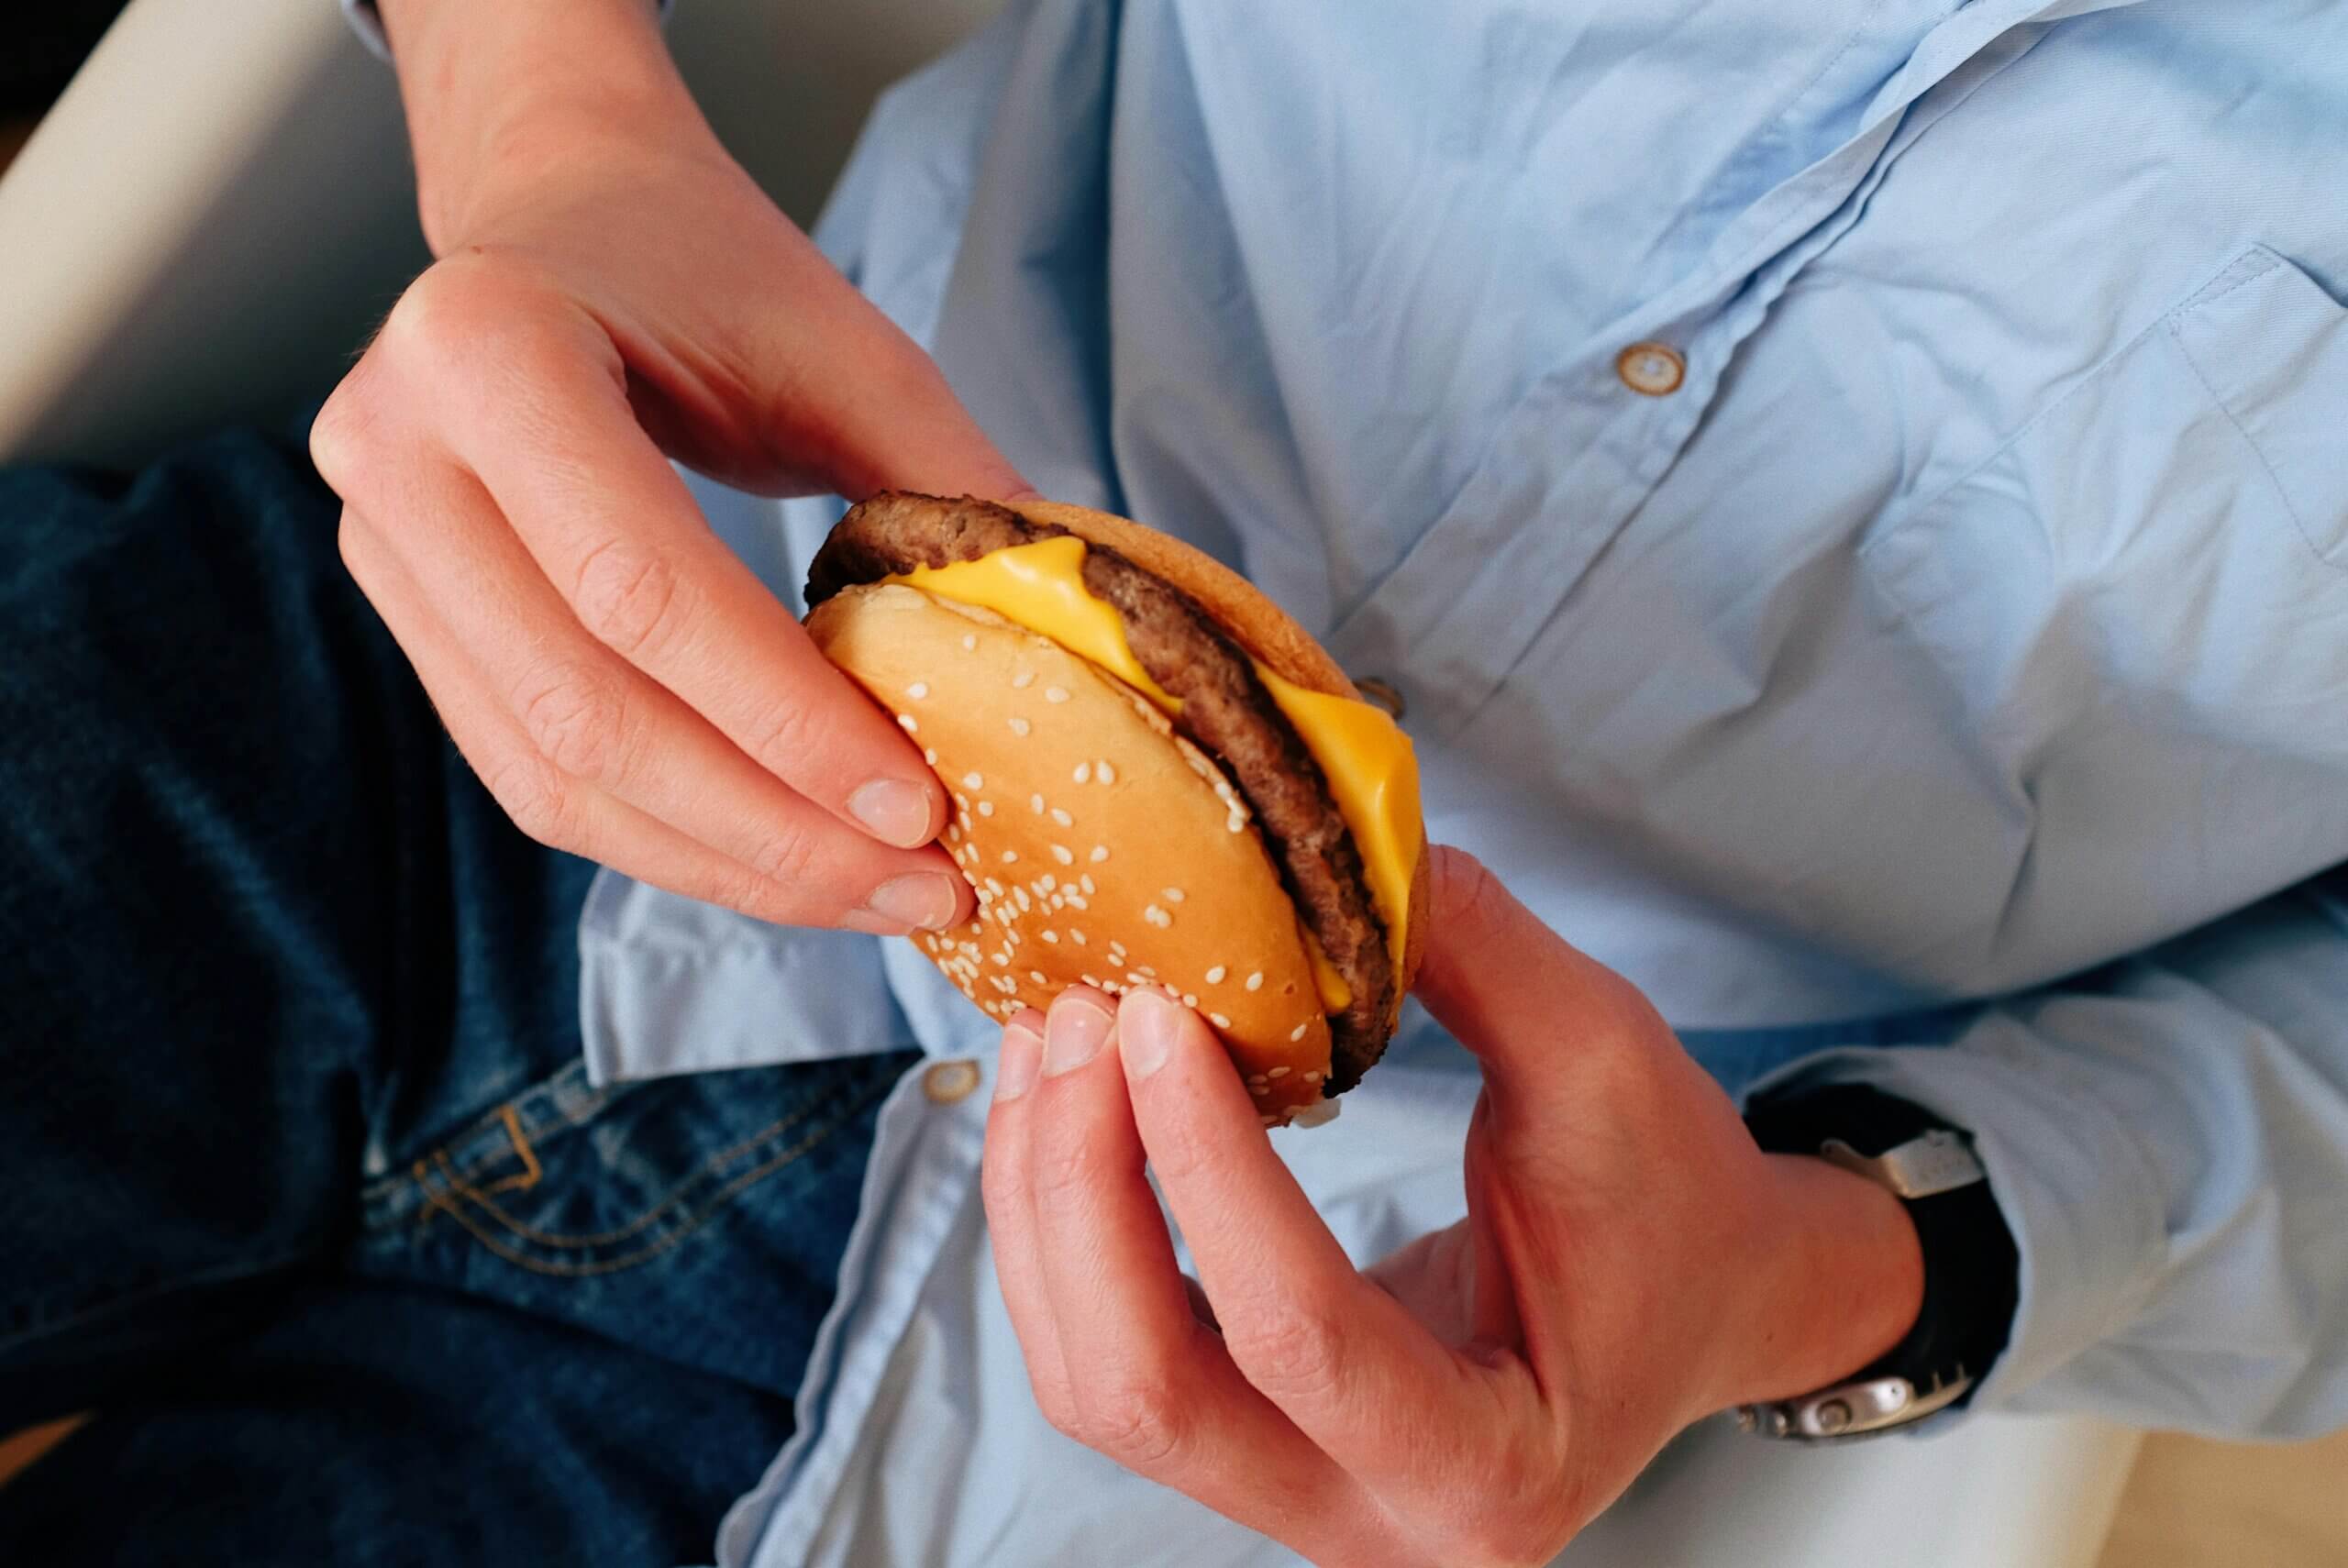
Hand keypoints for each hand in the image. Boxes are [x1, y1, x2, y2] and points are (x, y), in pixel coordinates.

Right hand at [311, 0, 1020, 932]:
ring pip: (553, 774)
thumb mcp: (845, 351)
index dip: (785, 723)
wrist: (565, 211)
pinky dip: (670, 838)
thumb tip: (1073, 650)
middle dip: (769, 830)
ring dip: (725, 863)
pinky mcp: (407, 621)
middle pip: (586, 711)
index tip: (922, 810)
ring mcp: (379, 549)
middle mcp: (394, 453)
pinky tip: (787, 862)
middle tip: (922, 886)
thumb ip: (946, 489)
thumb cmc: (708, 270)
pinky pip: (535, 775)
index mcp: (489, 348)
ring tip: (874, 897)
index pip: (642, 589)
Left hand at [981, 848, 1923, 1565]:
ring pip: (1096, 1380)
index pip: (1299, 1336)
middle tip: (1085, 1020)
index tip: (1159, 1017)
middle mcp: (1371, 1523)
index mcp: (1486, 1465)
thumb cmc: (1675, 1201)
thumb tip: (1328, 858)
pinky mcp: (1247, 1441)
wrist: (1708, 1293)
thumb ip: (1476, 956)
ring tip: (1053, 1039)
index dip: (1204, 1168)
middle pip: (1146, 1392)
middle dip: (1084, 1194)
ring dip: (1047, 1204)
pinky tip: (1064, 1100)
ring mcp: (1293, 1496)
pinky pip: (1108, 1348)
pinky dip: (1065, 1224)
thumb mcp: (1608, 1061)